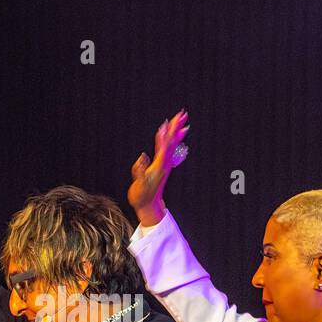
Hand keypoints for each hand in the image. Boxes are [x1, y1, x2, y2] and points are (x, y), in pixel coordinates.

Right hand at [128, 109, 189, 226]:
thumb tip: (142, 156)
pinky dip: (171, 140)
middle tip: (182, 114)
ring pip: (172, 145)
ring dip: (176, 132)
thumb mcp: (138, 186)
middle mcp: (164, 164)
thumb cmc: (142, 197)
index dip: (163, 136)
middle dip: (176, 128)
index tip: (165, 124)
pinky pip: (168, 149)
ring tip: (182, 121)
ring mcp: (164, 165)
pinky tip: (173, 135)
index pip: (163, 148)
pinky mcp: (162, 166)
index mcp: (158, 167)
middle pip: (171, 143)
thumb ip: (139, 171)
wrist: (149, 206)